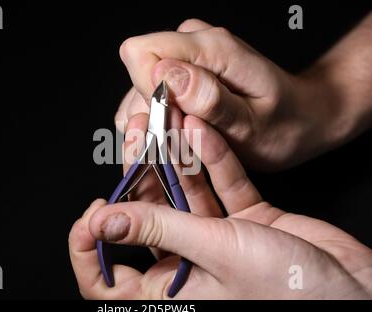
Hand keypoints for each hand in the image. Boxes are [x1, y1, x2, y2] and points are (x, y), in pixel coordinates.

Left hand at [69, 116, 371, 298]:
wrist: (355, 291)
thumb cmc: (291, 293)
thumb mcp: (215, 256)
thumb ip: (160, 231)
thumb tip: (103, 222)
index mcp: (172, 292)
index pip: (110, 278)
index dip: (90, 248)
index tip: (89, 214)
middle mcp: (190, 266)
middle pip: (148, 219)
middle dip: (140, 177)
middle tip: (132, 140)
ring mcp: (219, 240)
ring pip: (186, 195)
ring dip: (177, 158)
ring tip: (165, 120)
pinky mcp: (247, 219)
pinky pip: (223, 186)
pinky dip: (215, 160)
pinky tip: (203, 132)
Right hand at [115, 17, 371, 170]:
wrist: (300, 117)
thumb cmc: (282, 125)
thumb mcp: (252, 122)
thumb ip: (209, 98)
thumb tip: (163, 75)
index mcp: (211, 47)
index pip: (141, 54)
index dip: (149, 97)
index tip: (174, 125)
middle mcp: (193, 43)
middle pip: (136, 74)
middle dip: (153, 116)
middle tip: (187, 142)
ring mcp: (185, 57)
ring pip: (139, 90)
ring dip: (156, 124)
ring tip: (190, 141)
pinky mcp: (180, 73)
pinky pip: (148, 98)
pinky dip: (160, 123)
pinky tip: (184, 136)